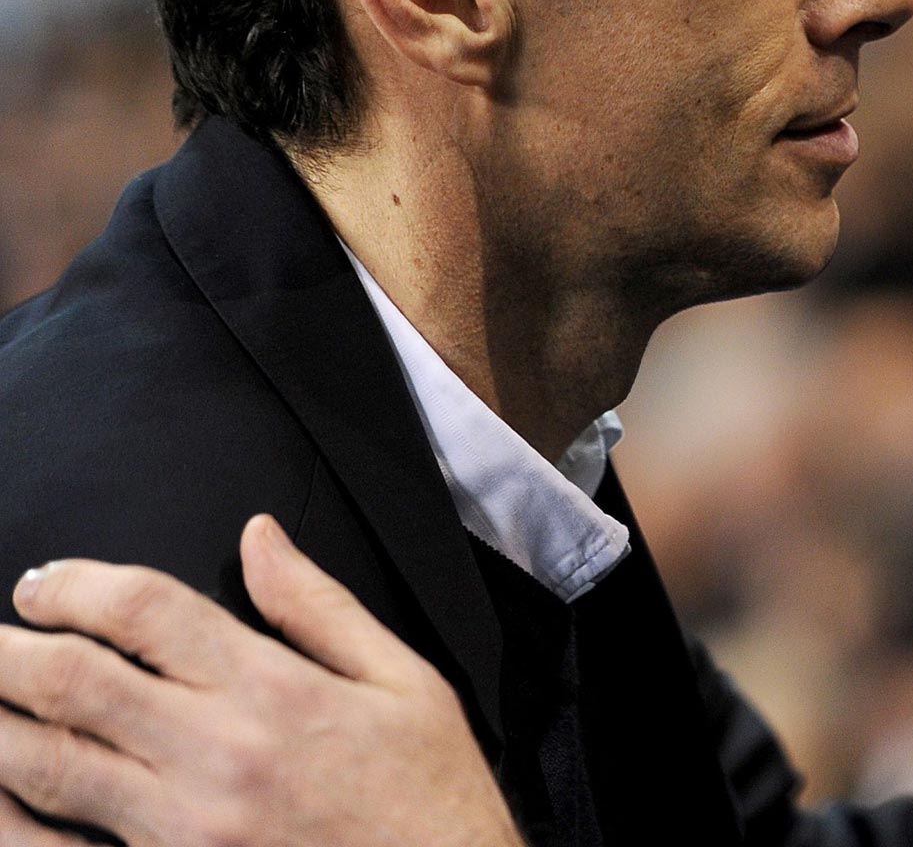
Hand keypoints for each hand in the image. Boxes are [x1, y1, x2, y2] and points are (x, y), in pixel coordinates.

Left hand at [0, 515, 523, 846]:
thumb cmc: (427, 795)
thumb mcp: (403, 679)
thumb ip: (318, 605)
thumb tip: (260, 538)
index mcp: (275, 690)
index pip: (149, 612)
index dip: (79, 585)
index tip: (45, 584)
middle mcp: (219, 755)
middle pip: (78, 682)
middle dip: (13, 648)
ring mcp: (184, 829)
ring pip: (52, 765)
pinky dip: (15, 821)